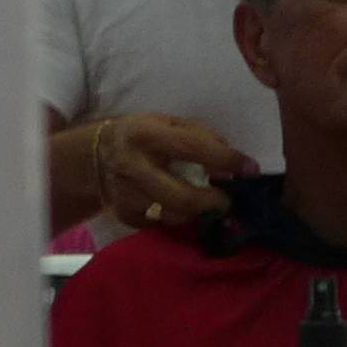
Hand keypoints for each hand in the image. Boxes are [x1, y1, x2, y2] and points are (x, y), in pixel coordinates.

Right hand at [91, 114, 254, 228]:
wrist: (95, 156)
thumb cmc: (145, 135)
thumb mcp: (170, 123)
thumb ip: (202, 138)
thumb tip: (234, 162)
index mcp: (146, 134)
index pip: (192, 148)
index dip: (225, 160)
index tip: (251, 169)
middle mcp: (132, 165)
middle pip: (180, 195)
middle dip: (212, 201)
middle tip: (229, 199)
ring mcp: (124, 194)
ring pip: (172, 215)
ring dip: (198, 213)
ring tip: (210, 204)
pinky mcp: (123, 215)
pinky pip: (160, 224)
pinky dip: (178, 218)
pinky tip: (184, 208)